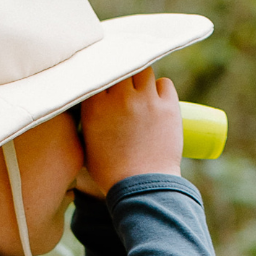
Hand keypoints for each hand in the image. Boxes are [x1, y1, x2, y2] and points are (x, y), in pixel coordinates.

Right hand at [75, 68, 182, 195]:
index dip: (102, 74)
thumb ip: (88, 119)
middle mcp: (120, 98)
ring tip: (141, 93)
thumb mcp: (87, 145)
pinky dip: (161, 88)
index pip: (97, 73)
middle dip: (122, 74)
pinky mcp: (169, 107)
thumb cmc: (111, 172)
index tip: (104, 78)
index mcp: (95, 107)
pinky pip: (165, 84)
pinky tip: (157, 99)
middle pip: (122, 67)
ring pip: (144, 70)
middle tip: (125, 85)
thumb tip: (91, 101)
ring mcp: (146, 100)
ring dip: (141, 78)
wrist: (142, 188)